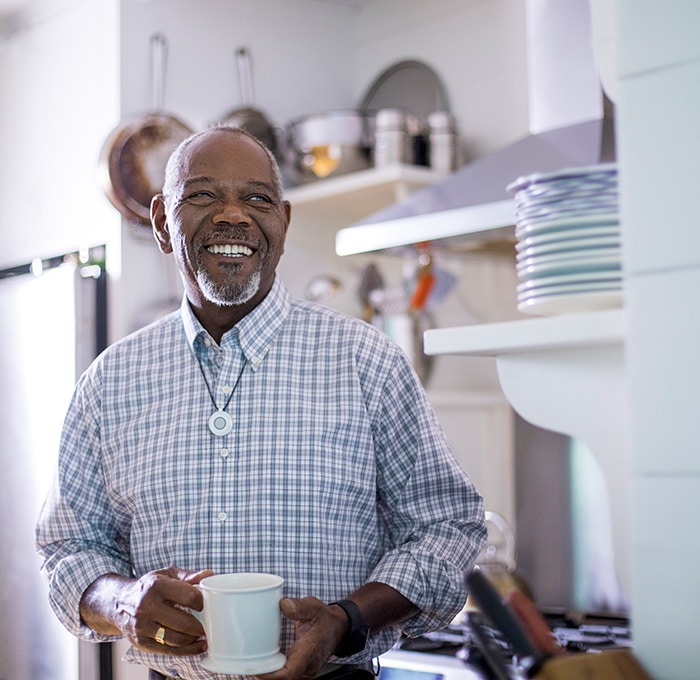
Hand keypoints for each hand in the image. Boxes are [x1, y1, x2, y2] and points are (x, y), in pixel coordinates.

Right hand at [80, 567, 213, 655]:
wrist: (118, 602)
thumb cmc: (148, 587)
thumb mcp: (167, 574)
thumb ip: (189, 576)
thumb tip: (210, 575)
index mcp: (157, 586)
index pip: (189, 596)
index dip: (203, 602)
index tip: (209, 604)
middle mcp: (147, 607)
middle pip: (183, 622)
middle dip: (201, 625)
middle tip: (211, 624)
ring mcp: (143, 627)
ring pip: (176, 640)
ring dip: (195, 640)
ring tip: (205, 635)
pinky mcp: (141, 643)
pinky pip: (168, 651)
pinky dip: (186, 651)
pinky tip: (197, 646)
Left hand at [258, 597, 347, 679]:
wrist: (338, 628)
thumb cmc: (325, 619)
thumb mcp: (314, 607)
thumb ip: (299, 606)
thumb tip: (283, 604)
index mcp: (308, 653)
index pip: (288, 673)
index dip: (269, 675)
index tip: (255, 668)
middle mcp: (306, 667)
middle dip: (263, 675)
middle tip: (246, 663)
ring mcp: (304, 670)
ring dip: (267, 675)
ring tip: (250, 662)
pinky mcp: (300, 669)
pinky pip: (285, 676)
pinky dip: (272, 672)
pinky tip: (262, 663)